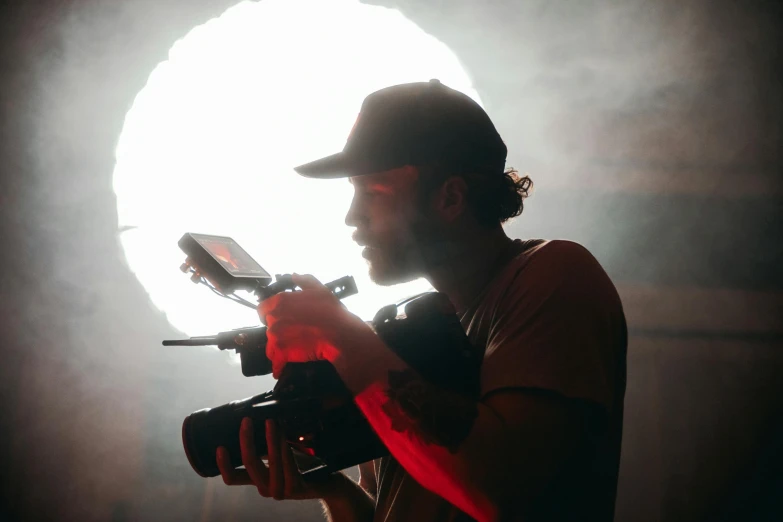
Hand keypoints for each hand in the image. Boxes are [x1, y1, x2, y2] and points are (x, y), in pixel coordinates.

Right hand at [217, 417, 343, 499]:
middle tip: (246, 421)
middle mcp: (266, 489)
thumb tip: (251, 422)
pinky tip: (284, 436)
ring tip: (270, 422)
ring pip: (269, 464)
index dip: (223, 465)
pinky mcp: (296, 488)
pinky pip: (287, 467)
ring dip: (269, 440)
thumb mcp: (278, 455)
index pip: (232, 479)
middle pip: (249, 465)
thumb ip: (264, 446)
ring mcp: (281, 491)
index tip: (219, 446)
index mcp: (258, 481)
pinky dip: (284, 449)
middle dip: (246, 440)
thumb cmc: (300, 465)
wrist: (326, 482)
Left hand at [258, 273, 374, 378]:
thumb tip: (293, 275)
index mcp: (281, 301)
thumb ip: (305, 281)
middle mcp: (274, 317)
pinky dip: (279, 366)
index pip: (263, 309)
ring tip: (293, 353)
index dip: (271, 315)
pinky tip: (284, 368)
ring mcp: (276, 336)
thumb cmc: (333, 313)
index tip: (282, 320)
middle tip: (294, 336)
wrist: (340, 336)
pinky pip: (275, 362)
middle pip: (269, 328)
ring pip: (271, 345)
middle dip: (279, 332)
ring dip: (279, 349)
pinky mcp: (280, 353)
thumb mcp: (321, 290)